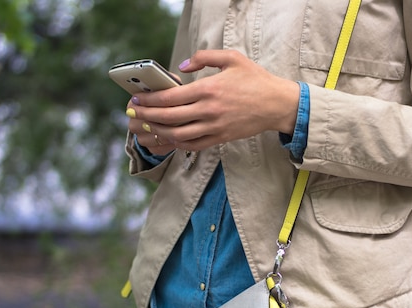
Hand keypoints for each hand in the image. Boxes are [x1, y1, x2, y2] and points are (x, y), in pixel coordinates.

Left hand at [126, 50, 299, 151]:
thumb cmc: (255, 80)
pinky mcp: (220, 138)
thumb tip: (180, 68)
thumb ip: (203, 58)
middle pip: (169, 118)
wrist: (277, 104)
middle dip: (147, 116)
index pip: (171, 98)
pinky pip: (193, 145)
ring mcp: (214, 127)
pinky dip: (177, 143)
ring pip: (178, 135)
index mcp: (209, 89)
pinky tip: (168, 138)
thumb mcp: (231, 58)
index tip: (137, 98)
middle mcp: (209, 111)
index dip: (150, 100)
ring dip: (158, 132)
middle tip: (133, 114)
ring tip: (146, 127)